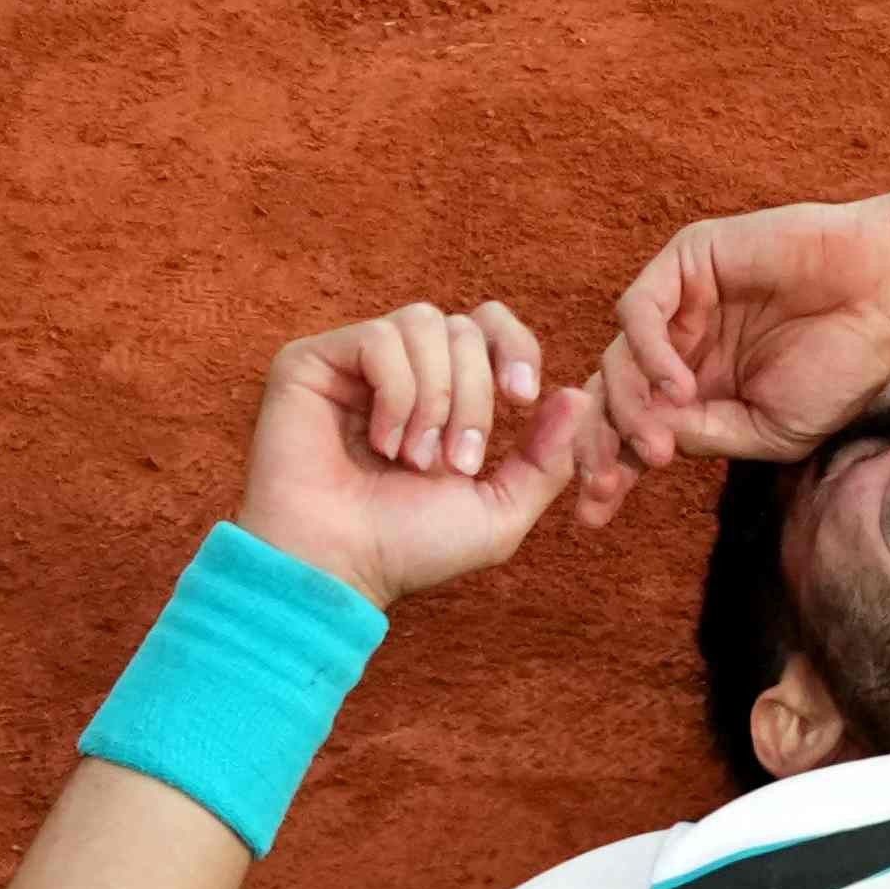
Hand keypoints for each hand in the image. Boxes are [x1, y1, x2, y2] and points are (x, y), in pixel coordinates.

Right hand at [229, 300, 598, 608]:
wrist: (342, 564)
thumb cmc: (412, 545)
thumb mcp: (501, 509)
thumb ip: (546, 458)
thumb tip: (578, 396)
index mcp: (445, 393)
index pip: (490, 326)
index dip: (516, 348)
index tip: (523, 398)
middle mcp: (401, 369)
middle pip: (465, 329)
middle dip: (474, 398)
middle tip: (454, 462)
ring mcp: (354, 362)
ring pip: (424, 323)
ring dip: (435, 399)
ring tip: (414, 459)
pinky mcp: (311, 360)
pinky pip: (379, 339)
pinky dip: (396, 395)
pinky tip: (380, 444)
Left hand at [578, 195, 889, 522]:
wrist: (888, 294)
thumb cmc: (844, 364)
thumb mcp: (775, 430)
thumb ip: (709, 436)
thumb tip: (645, 445)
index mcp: (699, 388)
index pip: (632, 427)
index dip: (607, 468)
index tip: (594, 516)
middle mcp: (679, 345)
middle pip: (606, 395)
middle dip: (597, 445)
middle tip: (604, 485)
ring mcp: (679, 304)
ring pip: (614, 359)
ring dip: (627, 410)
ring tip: (661, 448)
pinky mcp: (685, 261)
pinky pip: (639, 311)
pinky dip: (648, 355)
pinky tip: (681, 389)